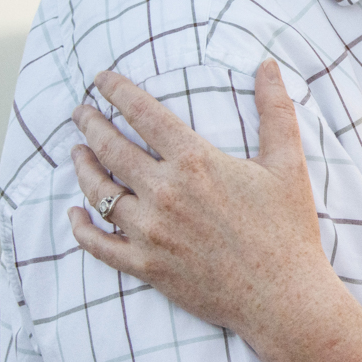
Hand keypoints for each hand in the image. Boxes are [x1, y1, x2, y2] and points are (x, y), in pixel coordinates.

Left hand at [67, 61, 330, 338]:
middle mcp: (165, 192)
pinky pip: (99, 245)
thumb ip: (274, 110)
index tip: (100, 79)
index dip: (116, 91)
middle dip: (90, 124)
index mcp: (195, 161)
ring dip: (82, 168)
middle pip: (111, 148)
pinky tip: (74, 215)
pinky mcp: (146, 267)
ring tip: (77, 152)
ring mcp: (151, 232)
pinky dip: (81, 228)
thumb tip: (267, 64)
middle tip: (80, 111)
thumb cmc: (288, 229)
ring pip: (98, 192)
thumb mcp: (287, 163)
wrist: (283, 297)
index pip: (143, 113)